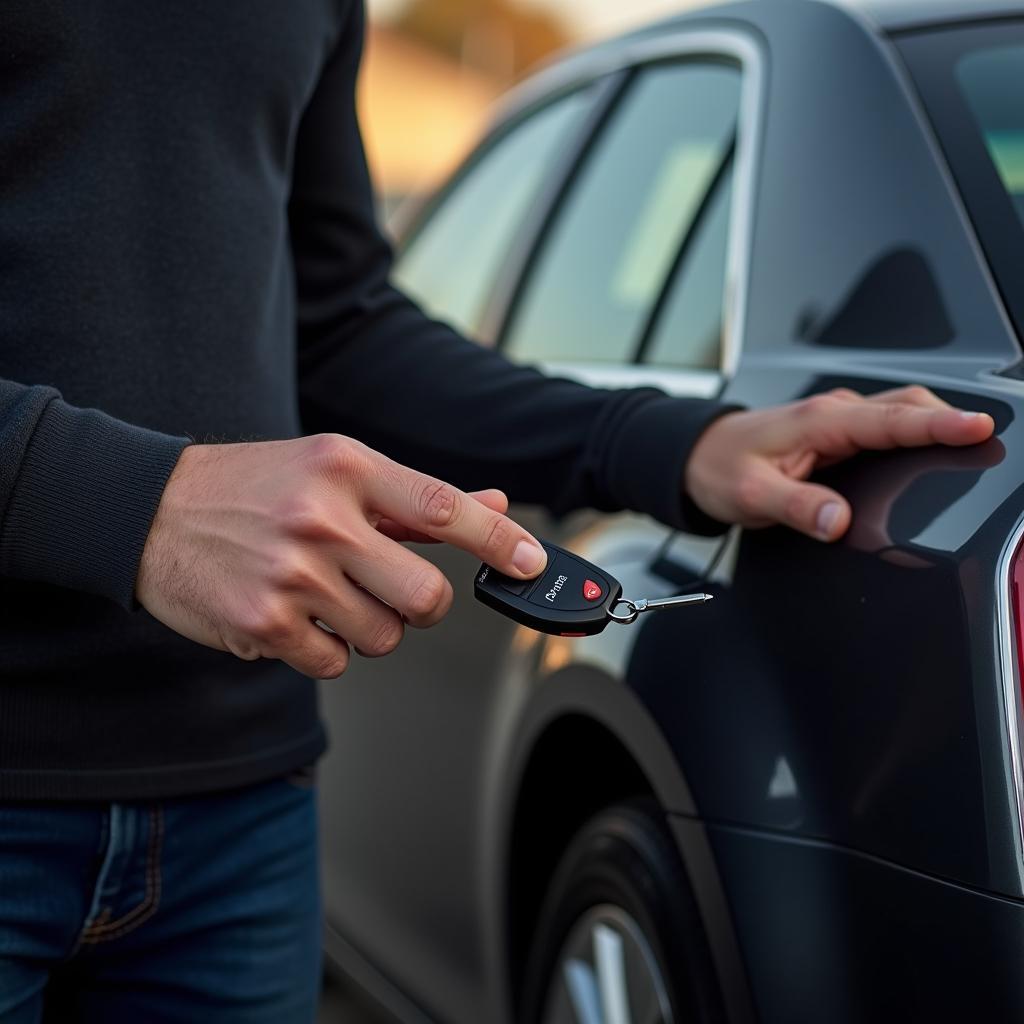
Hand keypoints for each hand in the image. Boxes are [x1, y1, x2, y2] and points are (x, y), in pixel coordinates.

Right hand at [136, 435, 547, 677]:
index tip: (531, 562)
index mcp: (347, 470)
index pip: (443, 508)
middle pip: (425, 597)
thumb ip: (413, 498)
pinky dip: (324, 647)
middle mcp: (322, 520)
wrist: (150, 511)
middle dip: (422, 606)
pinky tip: (292, 614)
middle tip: (395, 592)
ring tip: (323, 592)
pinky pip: (335, 662)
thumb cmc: (251, 488)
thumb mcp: (332, 471)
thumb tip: (491, 503)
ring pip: (383, 636)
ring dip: (366, 625)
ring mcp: (292, 575)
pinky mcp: (264, 624)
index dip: (499, 540)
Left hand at [684, 386, 994, 540]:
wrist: (692, 456)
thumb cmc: (718, 468)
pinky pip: (884, 426)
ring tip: (974, 442)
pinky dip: (913, 431)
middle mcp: (831, 413)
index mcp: (818, 421)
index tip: (977, 428)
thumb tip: (838, 520)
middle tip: (990, 439)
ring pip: (897, 412)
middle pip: (905, 406)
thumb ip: (797, 506)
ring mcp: (834, 420)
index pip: (890, 421)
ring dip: (935, 422)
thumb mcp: (752, 494)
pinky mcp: (834, 432)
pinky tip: (928, 449)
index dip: (937, 424)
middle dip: (950, 418)